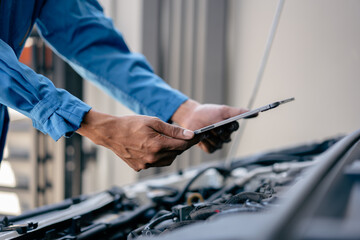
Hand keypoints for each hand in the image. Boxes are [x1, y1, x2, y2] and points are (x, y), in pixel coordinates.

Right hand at [77, 110, 198, 170]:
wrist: (110, 133)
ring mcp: (146, 164)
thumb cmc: (131, 124)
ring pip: (168, 160)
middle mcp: (153, 157)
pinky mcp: (140, 167)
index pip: (183, 145)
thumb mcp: (154, 122)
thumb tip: (190, 135)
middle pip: (176, 153)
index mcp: (158, 145)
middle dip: (180, 145)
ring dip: (170, 152)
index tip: (199, 136)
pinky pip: (156, 163)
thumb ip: (173, 130)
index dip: (193, 140)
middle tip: (180, 136)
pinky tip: (152, 147)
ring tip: (164, 141)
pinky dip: (159, 156)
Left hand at [171, 99, 249, 152]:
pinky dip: (205, 142)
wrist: (191, 117)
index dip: (229, 125)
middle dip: (218, 130)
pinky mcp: (210, 149)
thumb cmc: (207, 112)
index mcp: (230, 126)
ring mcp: (218, 143)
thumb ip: (239, 112)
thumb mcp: (223, 110)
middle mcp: (226, 136)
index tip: (224, 121)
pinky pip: (211, 149)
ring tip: (204, 130)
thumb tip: (255, 113)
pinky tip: (201, 137)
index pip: (235, 127)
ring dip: (210, 136)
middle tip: (211, 125)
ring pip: (218, 143)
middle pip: (226, 137)